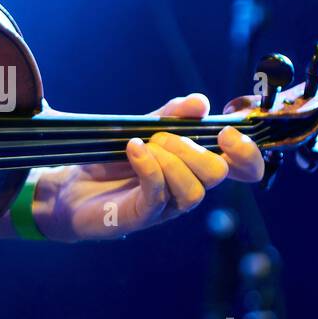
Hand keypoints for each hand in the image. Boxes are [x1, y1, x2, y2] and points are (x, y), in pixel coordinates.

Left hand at [32, 94, 263, 241]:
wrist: (69, 186)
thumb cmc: (112, 160)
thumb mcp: (142, 128)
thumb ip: (171, 115)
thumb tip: (200, 102)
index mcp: (196, 167)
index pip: (242, 169)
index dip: (248, 154)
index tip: (227, 133)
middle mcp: (187, 188)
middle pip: (218, 174)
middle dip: (193, 147)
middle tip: (161, 136)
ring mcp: (167, 206)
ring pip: (194, 191)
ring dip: (171, 159)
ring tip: (143, 145)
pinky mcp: (142, 216)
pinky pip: (158, 194)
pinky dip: (149, 166)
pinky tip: (133, 149)